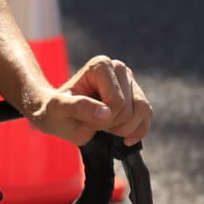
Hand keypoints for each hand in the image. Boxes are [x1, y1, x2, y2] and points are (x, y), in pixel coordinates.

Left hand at [29, 55, 151, 147]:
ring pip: (142, 111)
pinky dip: (138, 130)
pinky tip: (125, 139)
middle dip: (112, 124)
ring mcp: (129, 80)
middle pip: (130, 108)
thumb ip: (79, 107)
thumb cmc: (56, 110)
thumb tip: (106, 112)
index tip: (85, 119)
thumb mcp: (58, 110)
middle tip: (93, 123)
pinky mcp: (136, 94)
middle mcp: (118, 67)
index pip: (116, 101)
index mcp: (100, 65)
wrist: (59, 115)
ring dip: (124, 128)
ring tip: (105, 127)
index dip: (102, 119)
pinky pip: (147, 115)